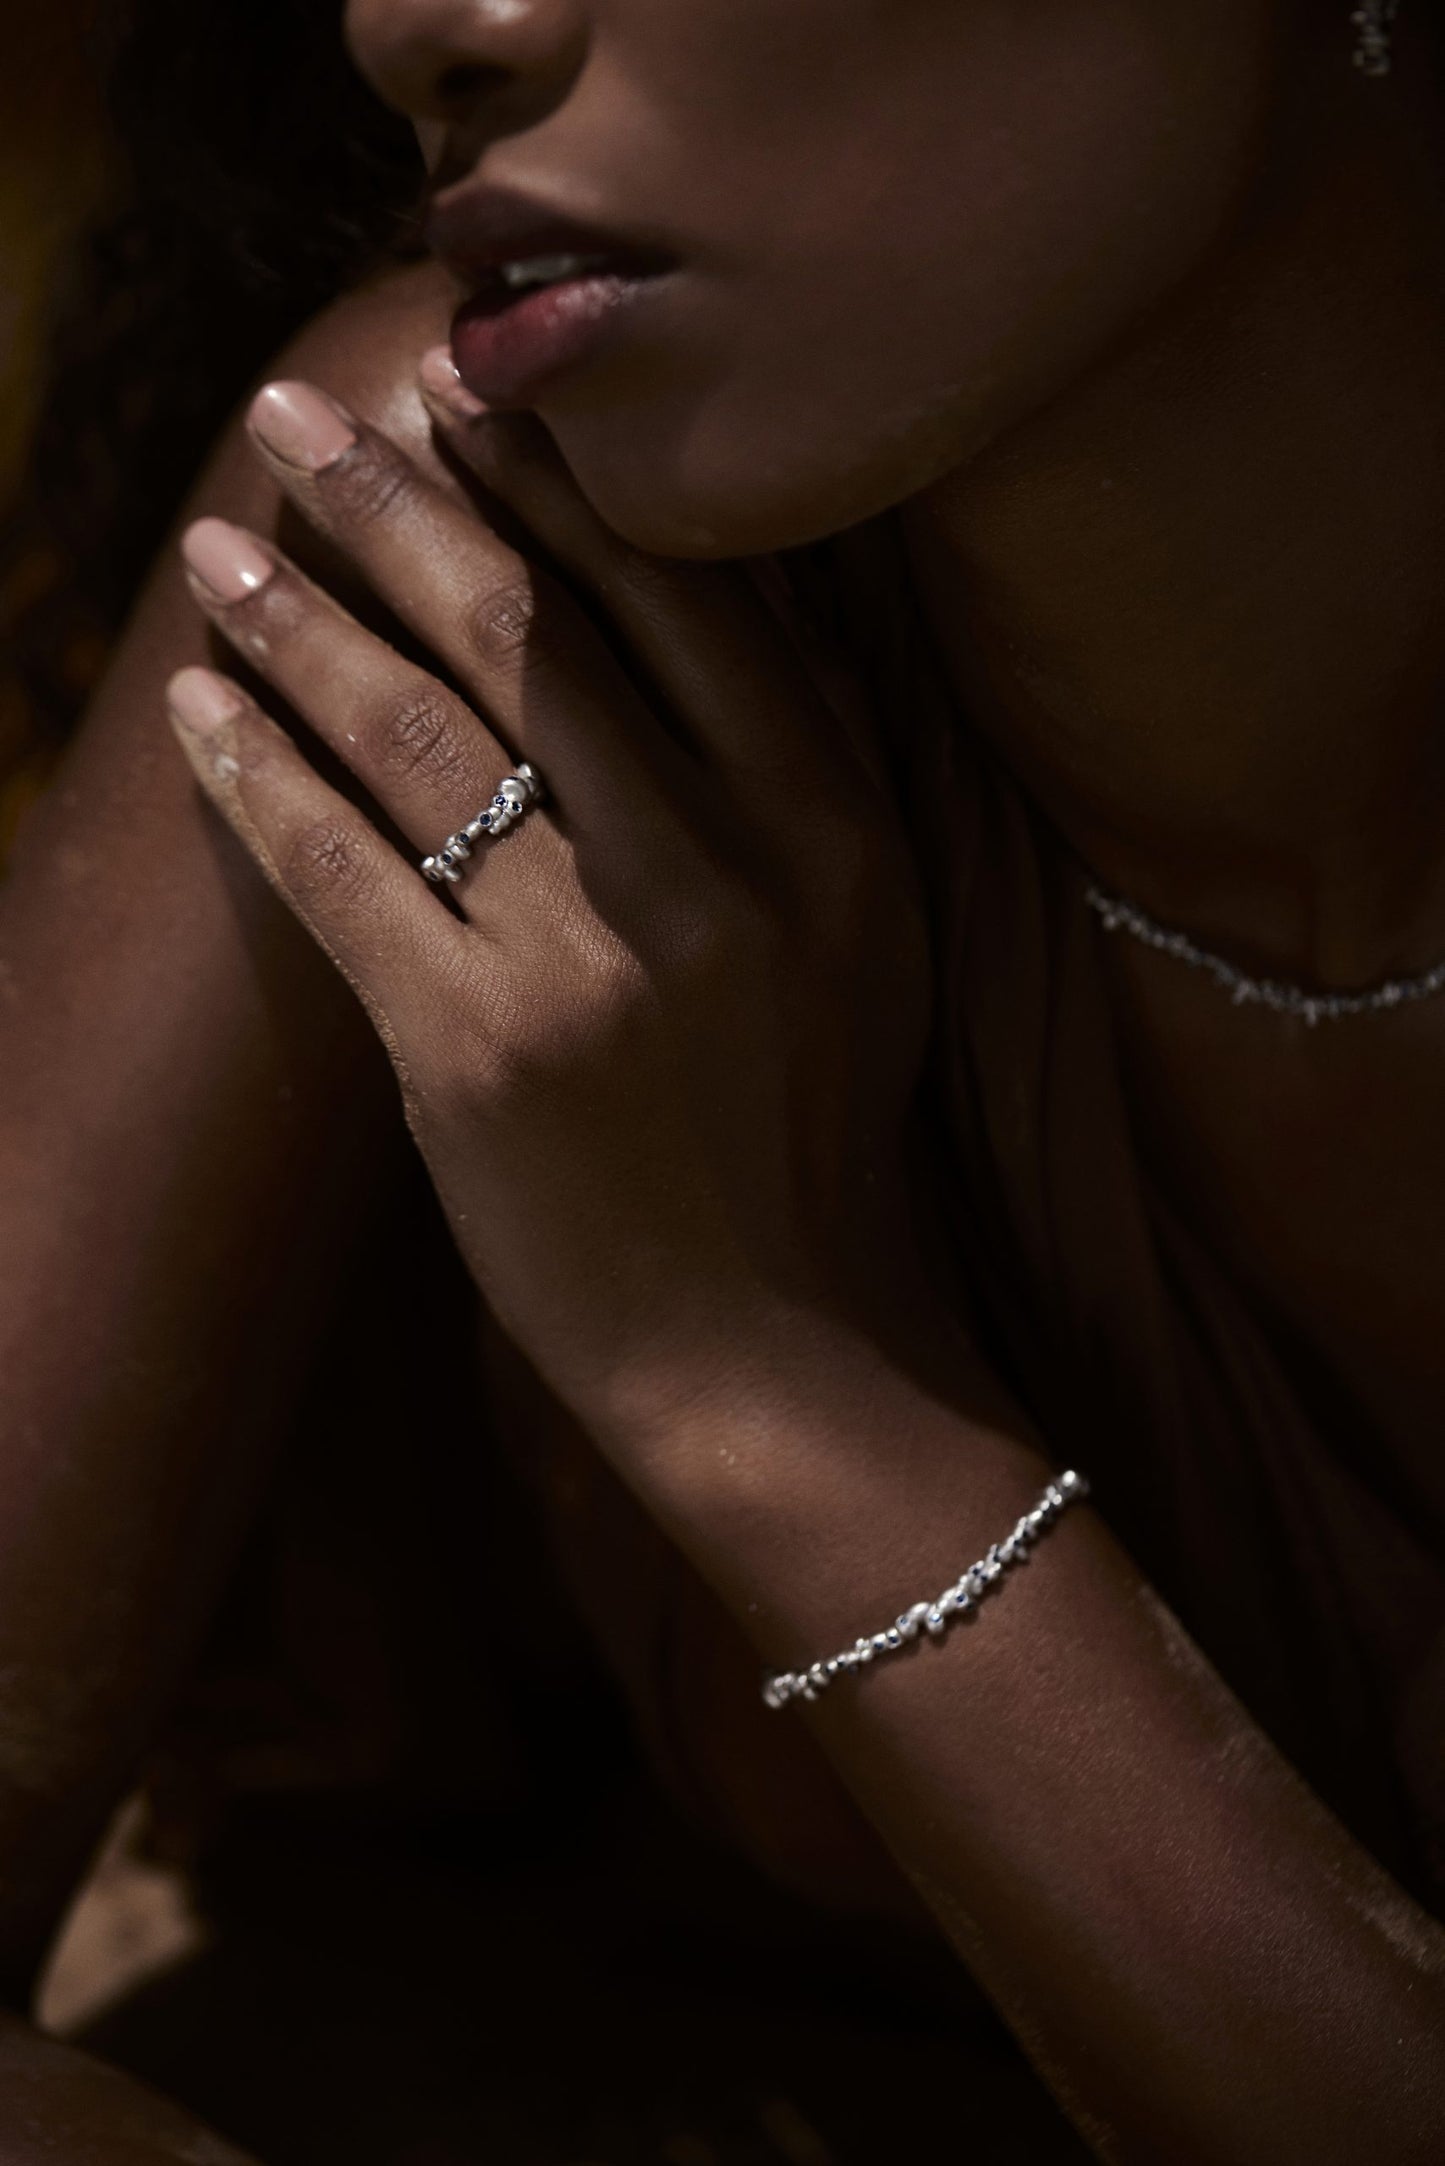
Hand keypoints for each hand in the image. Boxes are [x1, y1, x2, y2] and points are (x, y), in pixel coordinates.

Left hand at [168, 364, 933, 1489]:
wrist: (779, 1351)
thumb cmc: (810, 1130)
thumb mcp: (862, 930)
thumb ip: (792, 766)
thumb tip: (680, 597)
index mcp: (831, 821)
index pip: (676, 595)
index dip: (550, 479)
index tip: (458, 392)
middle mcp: (722, 869)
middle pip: (526, 634)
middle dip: (394, 502)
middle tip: (296, 413)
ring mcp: (594, 963)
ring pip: (417, 735)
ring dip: (299, 620)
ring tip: (217, 544)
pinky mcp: (478, 1056)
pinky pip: (341, 872)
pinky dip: (256, 776)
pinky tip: (197, 707)